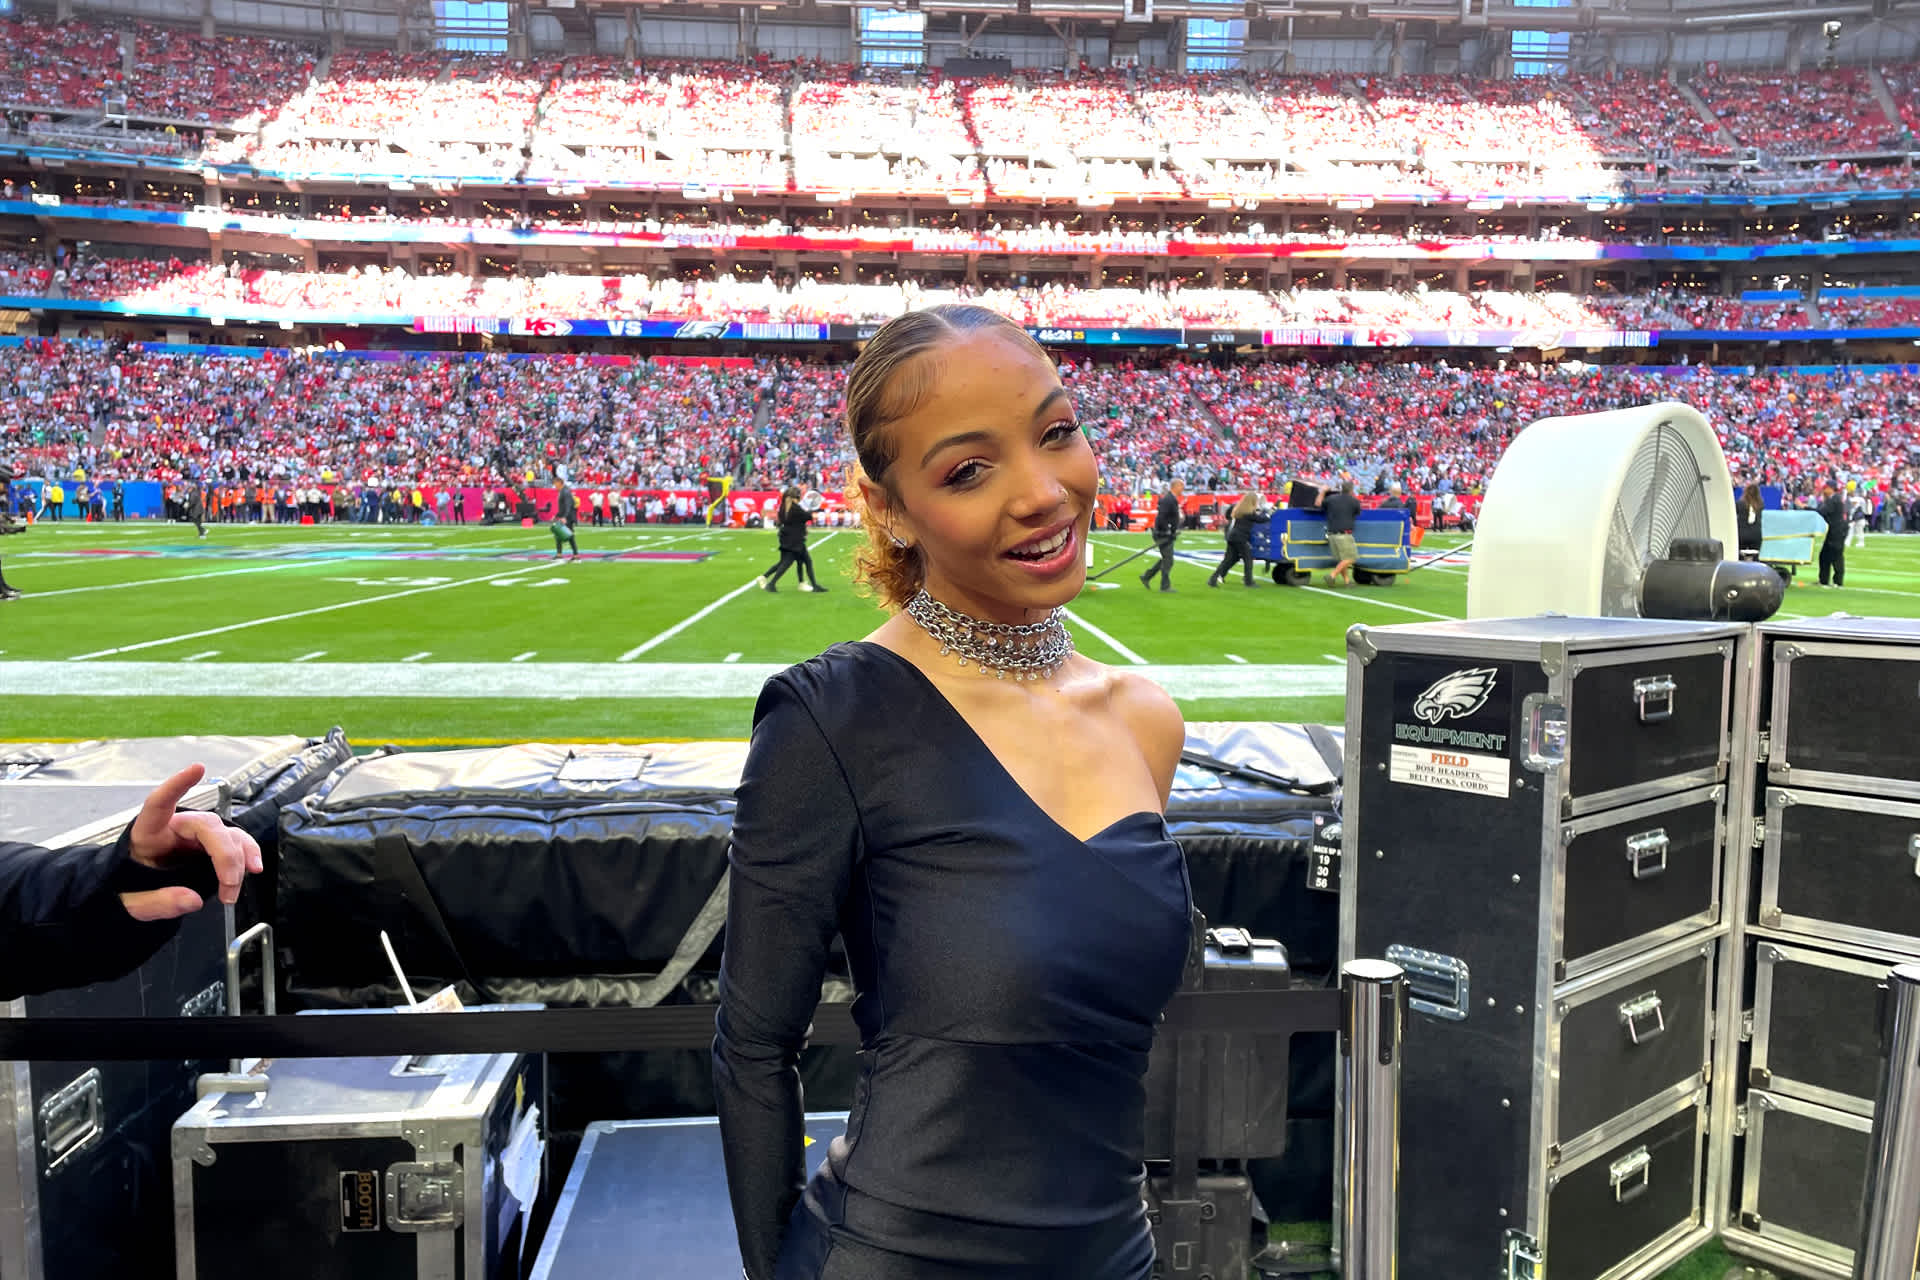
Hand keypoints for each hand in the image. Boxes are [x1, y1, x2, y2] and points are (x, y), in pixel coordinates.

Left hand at [120, 764, 263, 922]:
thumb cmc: (130, 889)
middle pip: (208, 826)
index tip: (197, 769)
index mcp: (147, 834)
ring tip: (232, 889)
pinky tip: (253, 868)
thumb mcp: (132, 903)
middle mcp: (175, 828)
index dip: (177, 784)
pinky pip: (237, 844)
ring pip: (227, 834)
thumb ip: (158, 902)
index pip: (159, 802)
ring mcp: (196, 836)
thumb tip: (191, 900)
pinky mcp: (212, 847)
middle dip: (225, 854)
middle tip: (228, 884)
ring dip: (238, 860)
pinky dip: (248, 855)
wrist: (137, 896)